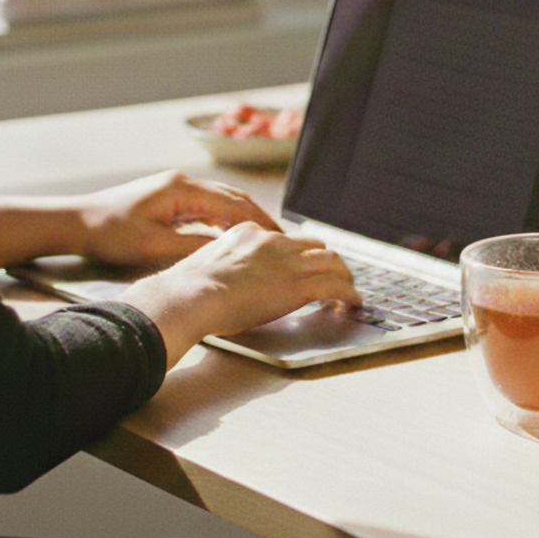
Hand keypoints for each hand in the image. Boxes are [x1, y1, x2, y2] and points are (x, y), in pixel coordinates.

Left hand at [77, 170, 279, 265]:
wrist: (77, 222)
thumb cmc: (109, 232)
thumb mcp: (154, 245)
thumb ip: (194, 246)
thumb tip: (228, 250)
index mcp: (182, 189)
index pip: (234, 204)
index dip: (260, 222)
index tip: (280, 237)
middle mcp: (183, 183)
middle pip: (234, 197)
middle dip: (260, 218)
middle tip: (282, 238)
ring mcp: (177, 188)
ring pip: (223, 200)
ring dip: (245, 218)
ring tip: (265, 238)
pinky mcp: (171, 197)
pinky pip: (208, 206)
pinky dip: (226, 219)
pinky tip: (234, 235)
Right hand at [119, 223, 361, 368]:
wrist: (191, 296)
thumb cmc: (186, 290)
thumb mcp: (202, 265)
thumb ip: (219, 266)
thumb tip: (216, 282)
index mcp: (247, 233)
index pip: (284, 238)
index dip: (298, 253)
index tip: (301, 265)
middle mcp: (272, 242)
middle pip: (314, 245)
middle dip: (327, 261)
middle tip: (334, 276)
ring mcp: (288, 262)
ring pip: (332, 262)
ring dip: (344, 277)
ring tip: (349, 291)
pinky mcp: (299, 285)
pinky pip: (336, 286)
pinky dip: (349, 295)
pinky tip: (353, 304)